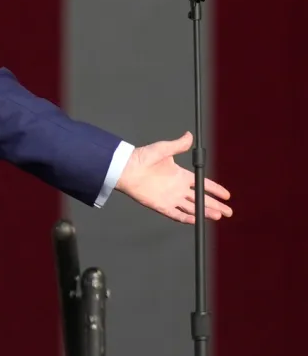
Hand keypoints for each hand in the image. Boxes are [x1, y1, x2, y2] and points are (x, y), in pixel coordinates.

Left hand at [117, 131, 231, 223]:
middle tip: (229, 211)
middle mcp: (177, 188)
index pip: (202, 184)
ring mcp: (170, 198)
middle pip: (200, 199)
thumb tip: (189, 135)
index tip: (227, 195)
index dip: (215, 189)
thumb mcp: (163, 149)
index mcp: (180, 175)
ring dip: (205, 212)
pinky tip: (197, 220)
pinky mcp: (161, 205)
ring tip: (219, 216)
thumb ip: (178, 145)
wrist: (125, 168)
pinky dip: (187, 218)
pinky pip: (176, 214)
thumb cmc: (141, 157)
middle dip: (215, 205)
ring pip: (191, 208)